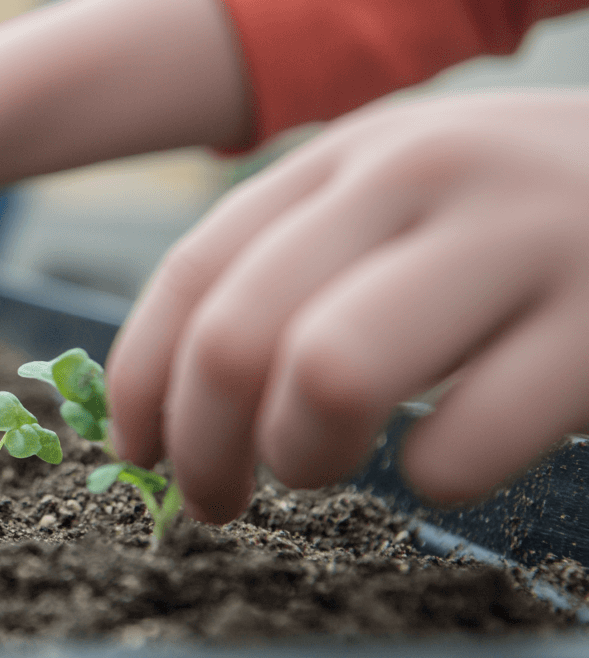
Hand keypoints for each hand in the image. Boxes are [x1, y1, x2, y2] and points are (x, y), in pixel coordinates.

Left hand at [107, 90, 588, 522]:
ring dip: (302, 457)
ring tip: (323, 469)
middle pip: (240, 336)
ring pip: (329, 378)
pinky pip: (461, 446)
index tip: (136, 454)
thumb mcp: (402, 199)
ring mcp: (518, 240)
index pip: (196, 275)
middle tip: (214, 502)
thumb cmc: (521, 220)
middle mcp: (420, 178)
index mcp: (349, 156)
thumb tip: (173, 396)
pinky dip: (435, 476)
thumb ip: (298, 264)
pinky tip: (453, 457)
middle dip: (204, 447)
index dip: (142, 383)